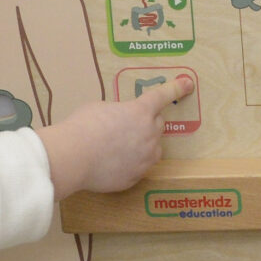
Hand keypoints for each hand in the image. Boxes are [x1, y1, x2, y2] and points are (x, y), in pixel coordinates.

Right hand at [39, 75, 192, 200]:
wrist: (72, 158)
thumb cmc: (81, 127)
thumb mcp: (99, 107)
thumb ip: (118, 111)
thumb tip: (118, 120)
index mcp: (140, 111)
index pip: (162, 96)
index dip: (176, 88)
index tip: (188, 84)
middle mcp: (149, 134)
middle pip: (158, 124)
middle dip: (147, 122)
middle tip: (126, 125)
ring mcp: (146, 158)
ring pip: (152, 148)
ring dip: (142, 145)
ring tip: (116, 147)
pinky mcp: (137, 176)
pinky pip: (139, 167)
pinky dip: (130, 164)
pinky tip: (111, 162)